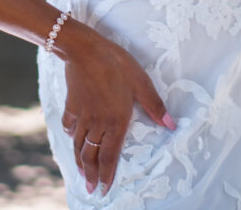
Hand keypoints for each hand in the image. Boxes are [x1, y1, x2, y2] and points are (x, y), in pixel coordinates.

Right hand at [60, 32, 175, 196]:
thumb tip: (171, 125)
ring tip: (81, 173)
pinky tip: (71, 138)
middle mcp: (97, 124)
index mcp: (115, 122)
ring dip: (80, 162)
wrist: (85, 51)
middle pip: (91, 156)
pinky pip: (69, 126)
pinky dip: (70, 136)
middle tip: (92, 190)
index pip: (110, 156)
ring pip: (79, 145)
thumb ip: (154, 105)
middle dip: (92, 175)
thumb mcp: (141, 82)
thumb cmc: (117, 64)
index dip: (108, 175)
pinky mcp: (72, 105)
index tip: (105, 190)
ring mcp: (82, 115)